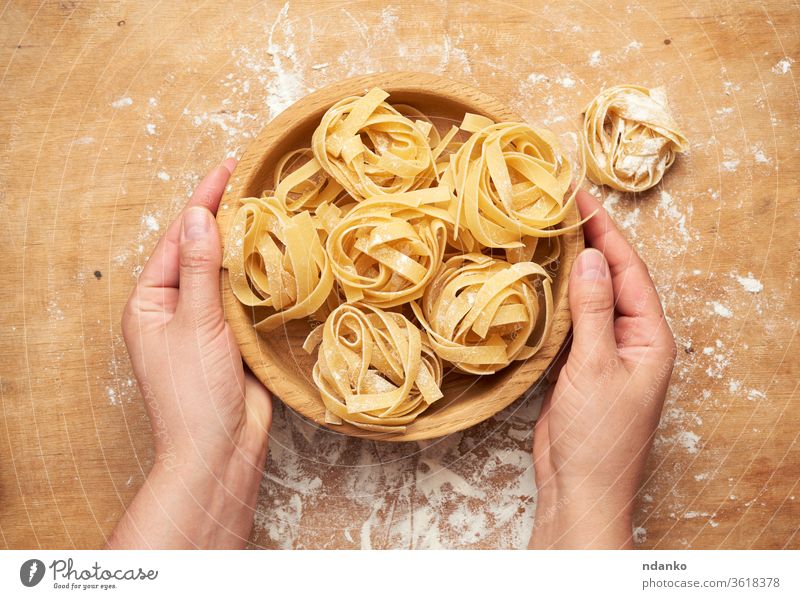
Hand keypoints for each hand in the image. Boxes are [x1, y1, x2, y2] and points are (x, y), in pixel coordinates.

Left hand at [107, 159, 271, 548]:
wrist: (220, 450)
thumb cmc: (194, 392)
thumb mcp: (194, 324)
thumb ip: (200, 269)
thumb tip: (201, 216)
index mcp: (150, 302)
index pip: (179, 238)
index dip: (203, 201)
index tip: (229, 167)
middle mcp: (175, 307)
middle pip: (202, 250)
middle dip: (225, 216)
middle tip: (253, 178)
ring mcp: (206, 322)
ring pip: (228, 272)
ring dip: (246, 243)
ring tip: (270, 205)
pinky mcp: (235, 337)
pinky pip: (247, 296)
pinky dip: (262, 274)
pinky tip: (280, 253)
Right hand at [529, 189, 676, 548]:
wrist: (580, 488)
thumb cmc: (600, 436)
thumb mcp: (597, 368)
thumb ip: (593, 312)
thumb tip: (589, 259)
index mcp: (651, 337)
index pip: (629, 270)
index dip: (605, 231)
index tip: (581, 196)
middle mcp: (631, 339)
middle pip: (611, 278)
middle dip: (590, 240)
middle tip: (560, 204)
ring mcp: (604, 352)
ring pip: (589, 297)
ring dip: (571, 266)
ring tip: (547, 230)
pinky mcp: (578, 365)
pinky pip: (571, 321)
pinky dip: (555, 297)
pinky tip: (539, 279)